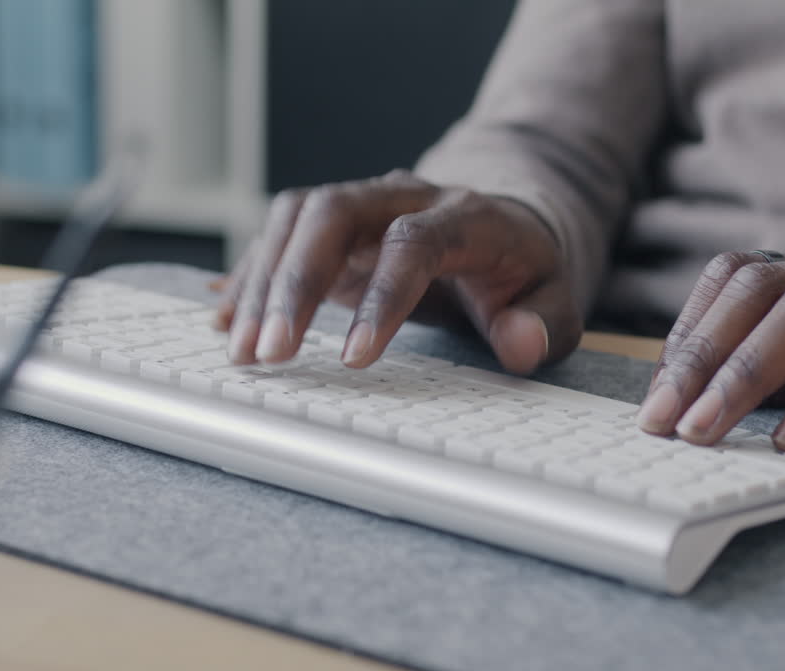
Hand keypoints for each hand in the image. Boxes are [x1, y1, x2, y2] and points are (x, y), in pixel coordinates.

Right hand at [212, 170, 582, 374]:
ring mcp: (361, 203)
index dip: (382, 298)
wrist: (499, 223)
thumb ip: (545, 326)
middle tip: (271, 354)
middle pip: (333, 213)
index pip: (413, 242)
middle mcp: (403, 196)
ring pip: (296, 219)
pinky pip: (278, 235)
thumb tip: (520, 345)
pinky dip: (251, 278)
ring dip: (262, 284)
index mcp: (465, 214)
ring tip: (243, 352)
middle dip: (295, 284)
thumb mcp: (554, 301)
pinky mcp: (330, 223)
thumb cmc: (521, 270)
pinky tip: (229, 322)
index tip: (355, 360)